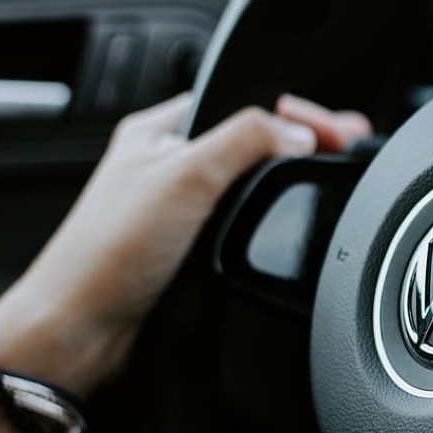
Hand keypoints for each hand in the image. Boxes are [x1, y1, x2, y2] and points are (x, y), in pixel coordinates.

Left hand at [0, 93, 371, 397]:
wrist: (86, 330)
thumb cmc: (108, 252)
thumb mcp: (186, 175)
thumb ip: (247, 140)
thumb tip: (300, 132)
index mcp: (162, 131)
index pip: (244, 102)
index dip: (294, 111)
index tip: (337, 128)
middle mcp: (171, 165)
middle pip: (252, 141)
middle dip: (301, 141)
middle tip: (346, 146)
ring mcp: (183, 209)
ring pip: (250, 184)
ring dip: (286, 182)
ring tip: (327, 174)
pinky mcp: (193, 247)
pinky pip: (244, 221)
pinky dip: (270, 218)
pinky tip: (288, 221)